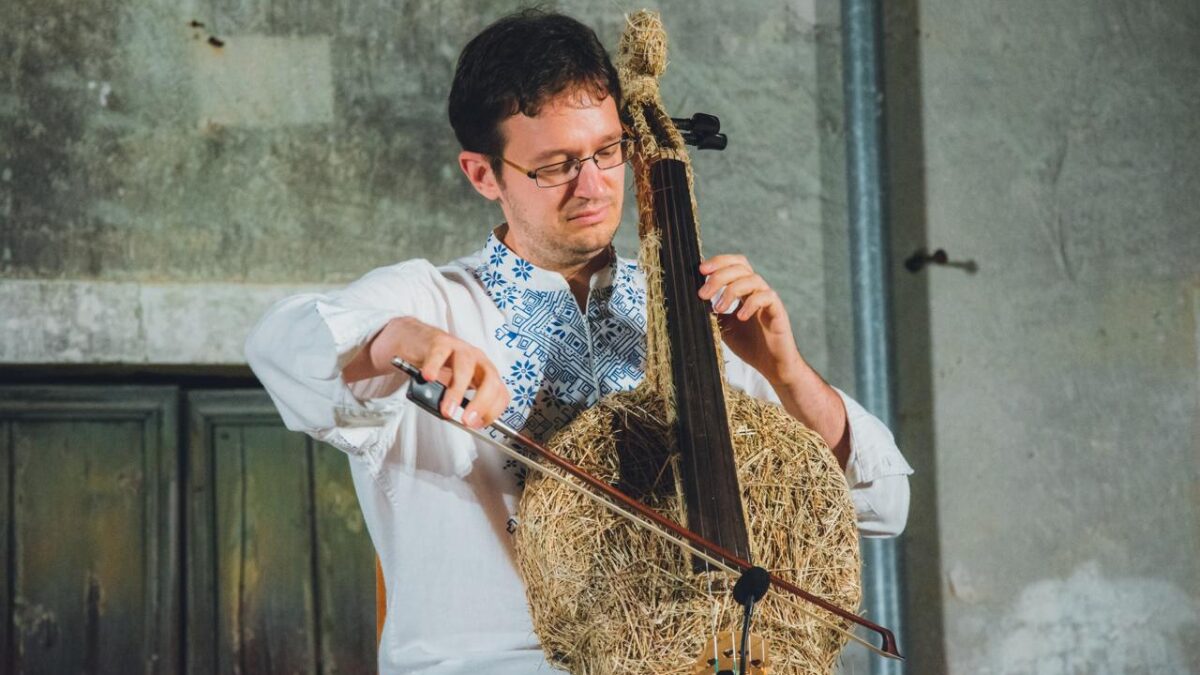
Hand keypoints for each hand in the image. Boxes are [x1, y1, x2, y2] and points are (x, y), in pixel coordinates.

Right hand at [345, 317, 509, 428]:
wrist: (418, 341)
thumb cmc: (440, 365)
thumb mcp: (454, 386)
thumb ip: (457, 402)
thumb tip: (454, 420)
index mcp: (484, 373)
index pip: (500, 392)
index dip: (493, 411)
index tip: (478, 424)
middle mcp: (477, 360)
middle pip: (490, 380)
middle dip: (482, 403)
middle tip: (468, 421)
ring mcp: (459, 349)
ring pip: (465, 367)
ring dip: (456, 391)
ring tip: (447, 410)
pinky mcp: (439, 342)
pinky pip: (439, 354)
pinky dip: (434, 366)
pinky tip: (428, 377)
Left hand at [697, 254, 801, 385]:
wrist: (771, 366)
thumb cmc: (749, 345)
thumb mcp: (724, 326)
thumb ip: (713, 312)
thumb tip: (693, 301)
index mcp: (744, 291)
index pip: (734, 264)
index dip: (719, 262)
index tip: (701, 270)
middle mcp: (757, 291)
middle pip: (741, 267)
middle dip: (719, 276)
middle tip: (703, 294)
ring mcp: (768, 299)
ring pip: (753, 279)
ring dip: (732, 290)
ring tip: (719, 308)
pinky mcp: (778, 311)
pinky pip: (766, 297)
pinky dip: (751, 304)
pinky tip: (740, 317)